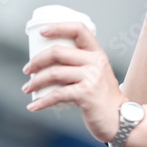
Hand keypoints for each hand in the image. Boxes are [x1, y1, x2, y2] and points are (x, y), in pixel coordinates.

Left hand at [21, 22, 127, 143]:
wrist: (119, 120)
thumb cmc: (102, 97)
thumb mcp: (97, 73)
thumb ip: (80, 64)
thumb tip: (49, 60)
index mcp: (97, 52)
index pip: (78, 29)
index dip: (58, 27)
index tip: (41, 33)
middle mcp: (95, 61)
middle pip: (58, 52)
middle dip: (37, 61)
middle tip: (27, 70)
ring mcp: (92, 77)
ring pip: (54, 73)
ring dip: (35, 81)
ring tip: (27, 88)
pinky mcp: (86, 94)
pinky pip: (57, 94)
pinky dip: (42, 101)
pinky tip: (34, 106)